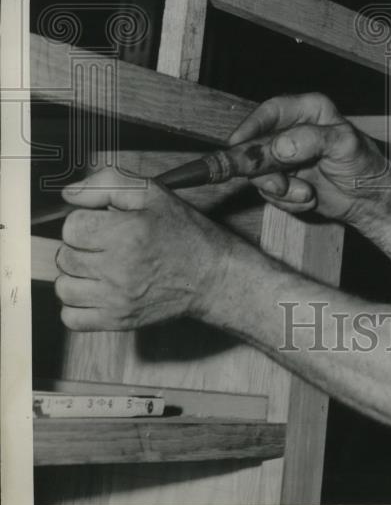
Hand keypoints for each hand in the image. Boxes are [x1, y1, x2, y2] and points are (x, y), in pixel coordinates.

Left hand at [55, 168, 233, 330]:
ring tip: (99, 266)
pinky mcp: (118, 321)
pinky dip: (77, 305)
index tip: (102, 223)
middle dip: (80, 245)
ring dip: (77, 275)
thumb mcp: (153, 193)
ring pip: (64, 287)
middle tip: (104, 243)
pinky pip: (72, 318)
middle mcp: (119, 268)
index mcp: (128, 233)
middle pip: (65, 256)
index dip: (85, 220)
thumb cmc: (184, 232)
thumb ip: (108, 184)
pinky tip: (96, 290)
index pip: (71, 227)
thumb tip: (70, 193)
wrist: (211, 275)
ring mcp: (117, 299)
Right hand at [228, 93, 387, 223]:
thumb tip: (279, 146)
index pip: (270, 111)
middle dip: (265, 169)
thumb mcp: (343, 145)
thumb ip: (311, 140)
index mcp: (308, 110)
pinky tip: (307, 198)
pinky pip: (269, 192)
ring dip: (280, 190)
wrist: (370, 199)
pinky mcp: (283, 179)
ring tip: (306, 193)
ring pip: (258, 172)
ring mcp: (285, 156)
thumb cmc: (365, 164)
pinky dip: (286, 201)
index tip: (238, 145)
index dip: (251, 127)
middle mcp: (292, 130)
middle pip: (256, 143)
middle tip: (280, 185)